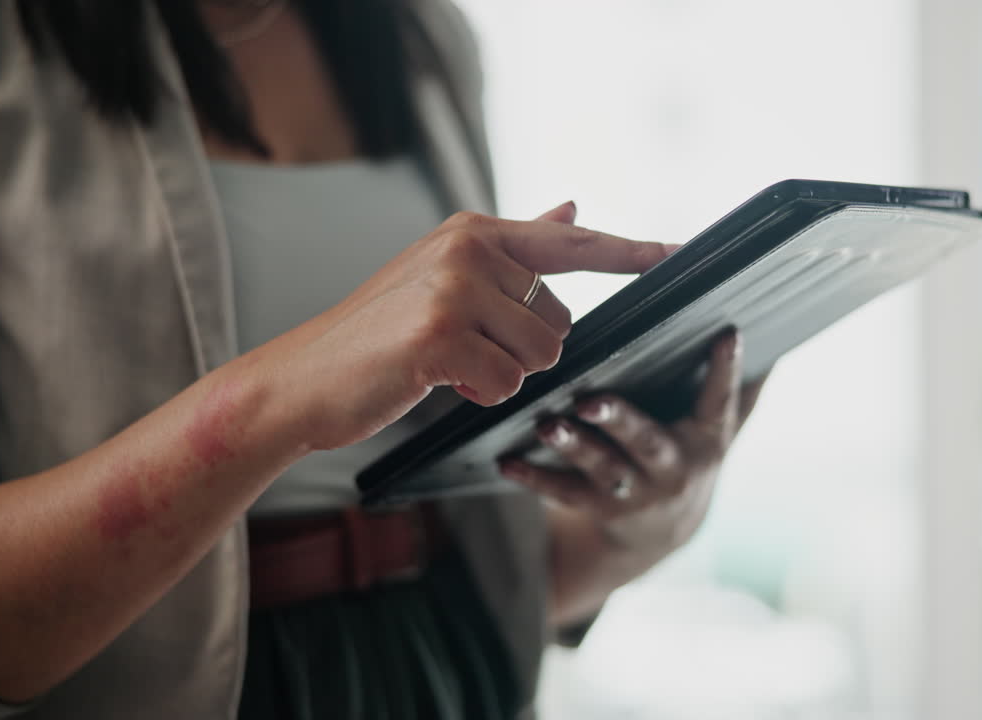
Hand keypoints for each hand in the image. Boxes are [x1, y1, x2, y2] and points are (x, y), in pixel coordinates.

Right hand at [270, 204, 673, 450]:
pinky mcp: (440, 334)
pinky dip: (479, 394)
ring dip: (503, 376)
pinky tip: (437, 381)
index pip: (569, 243)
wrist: (305, 377)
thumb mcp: (446, 276)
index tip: (676, 253)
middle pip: (559, 321)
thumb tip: (572, 208)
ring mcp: (453, 289)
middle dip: (523, 351)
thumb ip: (515, 246)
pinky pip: (507, 382)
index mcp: (473, 232)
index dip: (627, 251)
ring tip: (449, 365)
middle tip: (465, 350)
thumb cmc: (380, 332)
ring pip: (540, 355)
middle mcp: (468, 249)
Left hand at [500, 330, 767, 556]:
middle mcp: (671, 469)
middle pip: (646, 442)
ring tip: (548, 425)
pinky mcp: (600, 508)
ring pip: (602, 468)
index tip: (727, 333)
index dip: (726, 368)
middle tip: (589, 400)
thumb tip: (758, 330)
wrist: (664, 531)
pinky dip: (534, 478)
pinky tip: (506, 461)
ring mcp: (634, 492)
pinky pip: (565, 493)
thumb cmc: (686, 454)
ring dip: (574, 447)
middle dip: (619, 421)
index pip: (720, 401)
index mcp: (705, 439)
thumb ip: (733, 385)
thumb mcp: (717, 427)